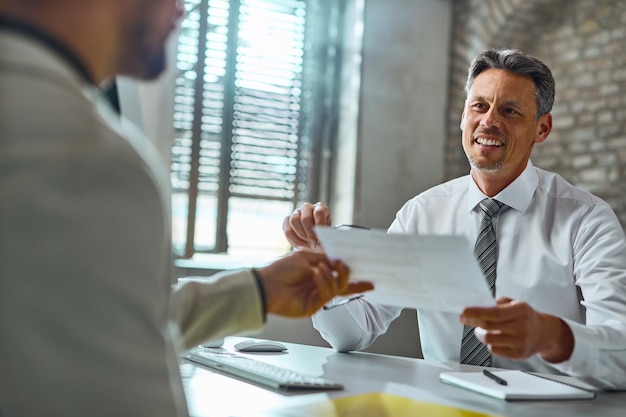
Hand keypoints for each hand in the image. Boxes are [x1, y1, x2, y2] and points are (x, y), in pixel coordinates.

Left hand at [257, 250, 373, 317]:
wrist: (267, 285)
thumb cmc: (282, 269)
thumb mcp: (305, 256)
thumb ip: (325, 258)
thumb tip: (340, 260)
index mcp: (318, 270)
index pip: (339, 272)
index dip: (353, 273)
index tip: (368, 273)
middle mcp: (320, 283)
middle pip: (344, 284)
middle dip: (349, 276)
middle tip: (346, 267)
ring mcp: (317, 295)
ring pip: (337, 288)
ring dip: (332, 276)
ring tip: (322, 267)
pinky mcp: (314, 306)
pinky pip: (326, 294)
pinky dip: (324, 281)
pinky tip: (316, 273)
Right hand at [282, 202, 330, 248]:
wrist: (315, 238)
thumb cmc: (323, 234)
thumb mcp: (327, 233)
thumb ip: (324, 235)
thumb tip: (319, 242)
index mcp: (320, 207)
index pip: (318, 213)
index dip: (319, 225)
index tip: (320, 237)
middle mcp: (307, 207)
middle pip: (305, 218)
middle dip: (309, 233)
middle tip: (313, 242)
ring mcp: (296, 212)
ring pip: (294, 220)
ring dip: (300, 235)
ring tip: (307, 243)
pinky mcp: (287, 219)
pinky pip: (287, 228)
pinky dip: (293, 239)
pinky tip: (300, 245)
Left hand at [460, 297, 573, 362]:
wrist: (545, 333)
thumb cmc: (525, 317)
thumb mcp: (515, 303)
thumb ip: (498, 303)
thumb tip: (478, 306)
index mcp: (521, 310)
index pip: (494, 313)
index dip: (476, 313)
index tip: (463, 312)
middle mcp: (522, 327)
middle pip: (489, 327)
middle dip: (473, 322)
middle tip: (465, 319)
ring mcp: (521, 342)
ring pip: (490, 340)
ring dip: (480, 334)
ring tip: (481, 329)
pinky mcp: (519, 355)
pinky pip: (495, 350)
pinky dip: (490, 344)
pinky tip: (494, 338)